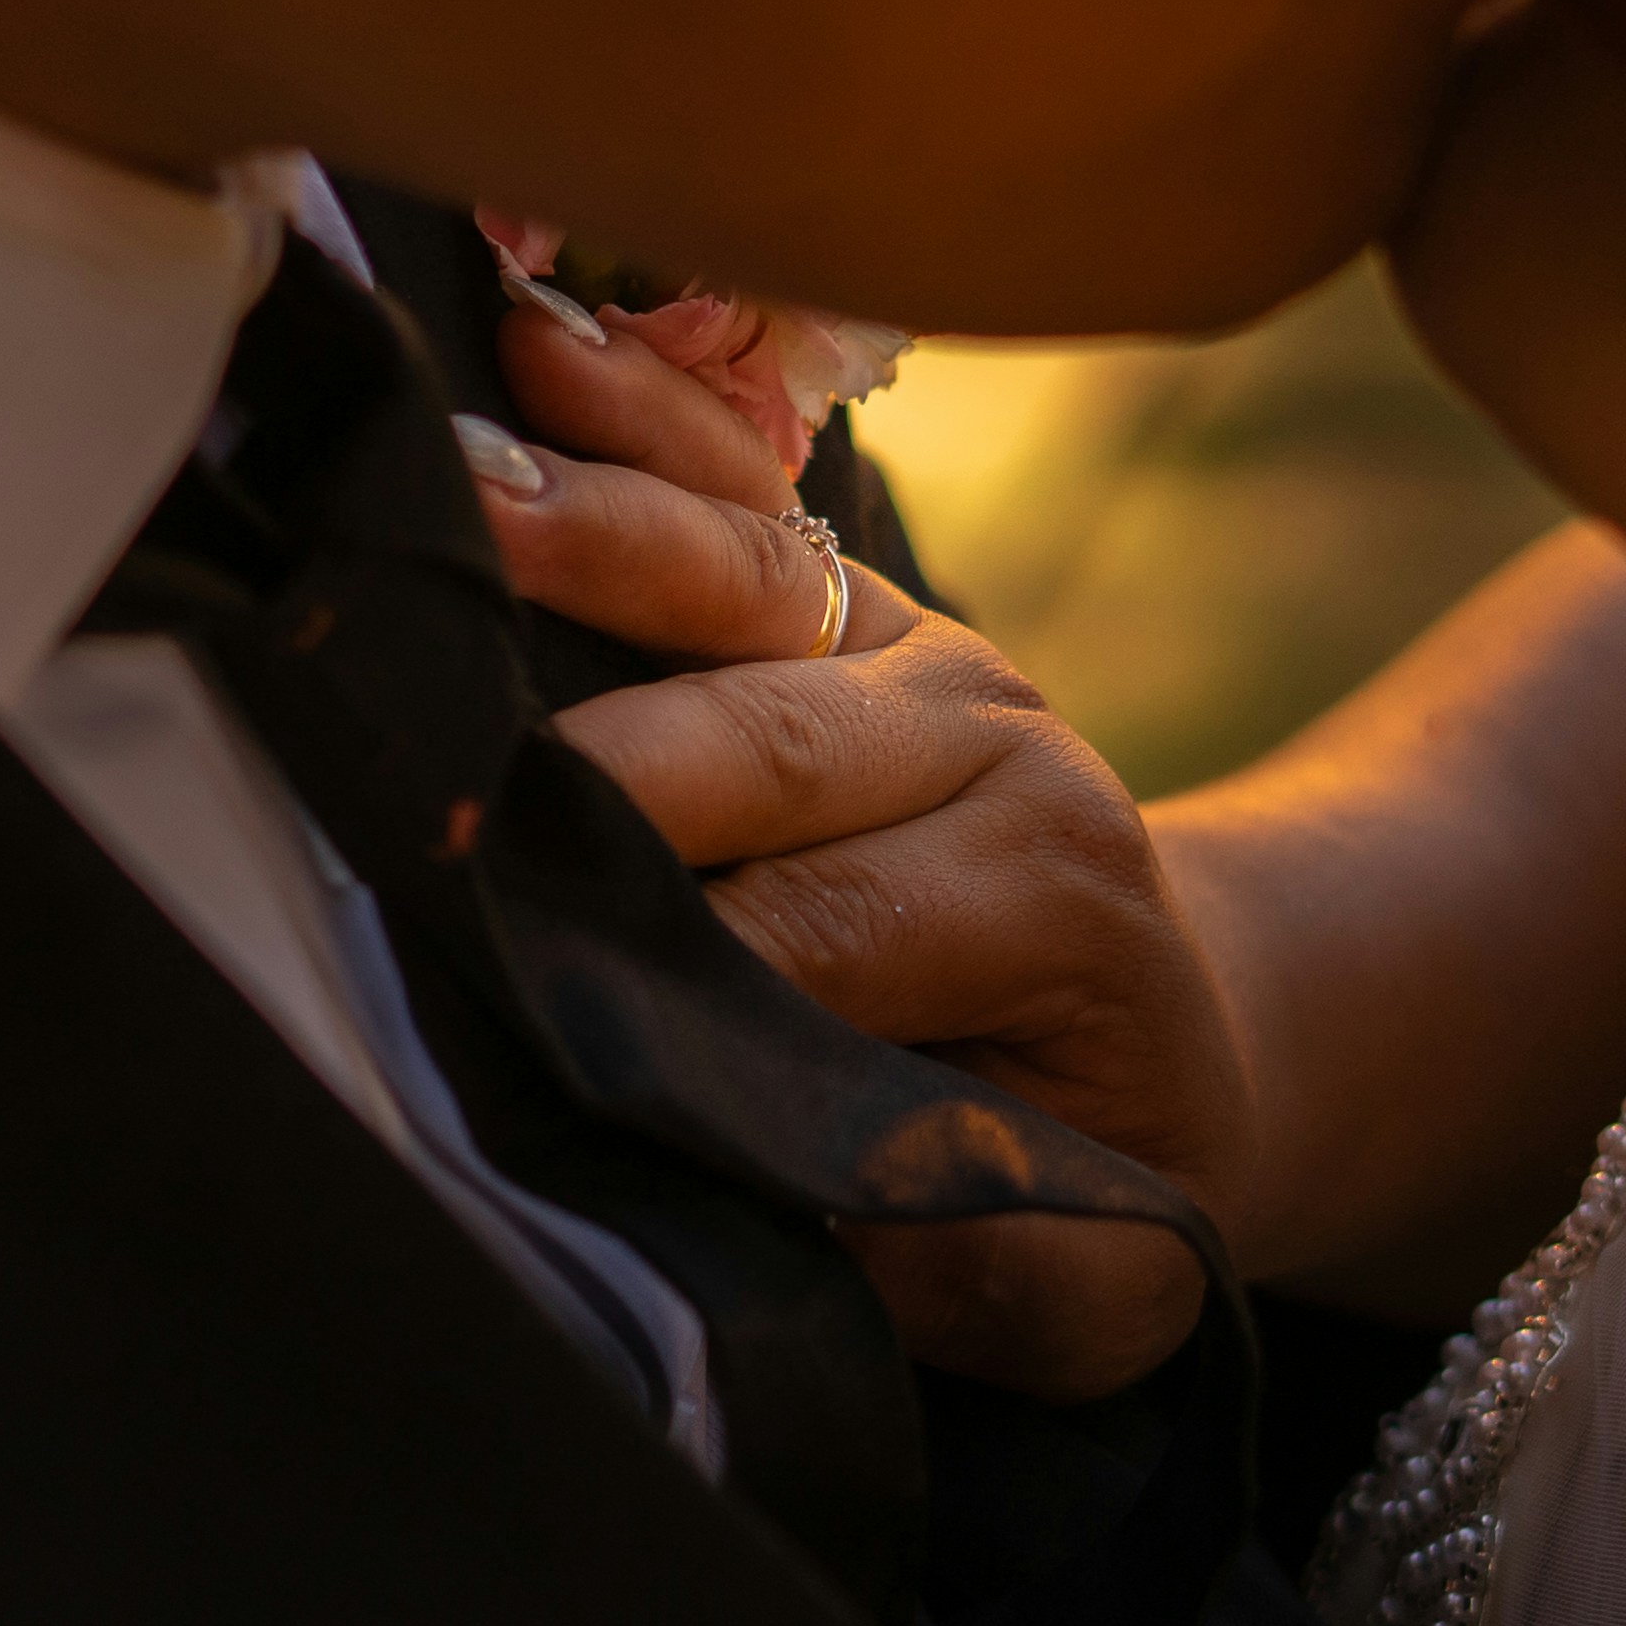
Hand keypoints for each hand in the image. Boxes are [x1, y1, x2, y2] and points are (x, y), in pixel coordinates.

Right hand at [465, 300, 1266, 1400]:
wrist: (1191, 1031)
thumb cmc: (1105, 1165)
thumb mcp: (1096, 1278)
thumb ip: (972, 1259)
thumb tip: (797, 1213)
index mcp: (1050, 889)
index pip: (823, 930)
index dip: (676, 970)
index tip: (529, 996)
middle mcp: (992, 731)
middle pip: (760, 734)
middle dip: (592, 765)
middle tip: (434, 798)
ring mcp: (914, 641)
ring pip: (738, 577)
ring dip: (591, 535)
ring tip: (451, 498)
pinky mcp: (848, 592)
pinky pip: (736, 483)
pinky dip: (637, 411)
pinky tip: (525, 348)